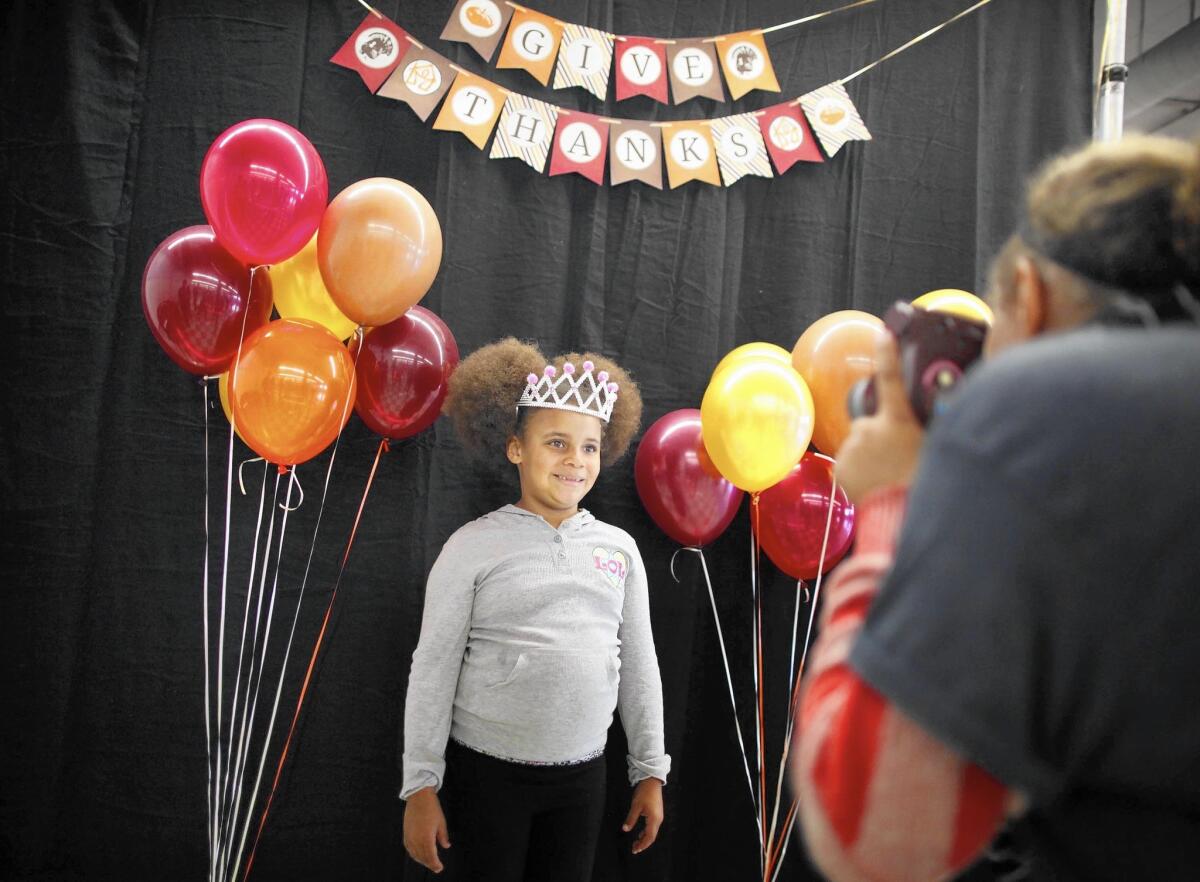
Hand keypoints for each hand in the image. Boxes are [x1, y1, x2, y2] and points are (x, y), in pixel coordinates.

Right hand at [403, 787, 449, 872]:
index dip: (436, 864)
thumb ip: (443, 837)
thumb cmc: (432, 808)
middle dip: (430, 864)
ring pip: (415, 854)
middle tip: (436, 867)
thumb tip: (446, 846)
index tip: (440, 868)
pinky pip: (409, 848)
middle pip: (423, 857)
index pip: (431, 856)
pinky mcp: (405, 833)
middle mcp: (416, 839)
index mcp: (426, 837)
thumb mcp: (441, 822)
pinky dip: (414, 854)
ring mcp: (410, 836)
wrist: (419, 796)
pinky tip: (418, 855)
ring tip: (429, 862)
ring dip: (422, 860)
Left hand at [623, 778, 663, 854]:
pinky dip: (646, 832)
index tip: (635, 850)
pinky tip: (640, 833)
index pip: (649, 837)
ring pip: (652, 832)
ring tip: (636, 842)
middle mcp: (658, 819)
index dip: (642, 845)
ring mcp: (658, 816)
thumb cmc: (645, 792)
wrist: (652, 781)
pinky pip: (652, 826)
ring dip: (644, 838)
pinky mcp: (657, 813)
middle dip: (643, 844)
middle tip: (634, 849)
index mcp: (654, 819)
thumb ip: (631, 819)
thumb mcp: (635, 806)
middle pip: (652, 836)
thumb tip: (625, 829)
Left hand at [835, 333, 924, 502]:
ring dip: (869, 455)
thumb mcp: (935, 448)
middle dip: (880, 435)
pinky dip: (858, 471)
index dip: (887, 353)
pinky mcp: (839, 467)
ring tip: (886, 476)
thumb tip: (948, 417)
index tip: (884, 333)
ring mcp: (852, 448)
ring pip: (859, 445)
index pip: (891, 378)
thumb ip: (932, 428)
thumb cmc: (923, 484)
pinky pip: (849, 463)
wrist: (898, 515)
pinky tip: (872, 485)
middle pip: (871, 423)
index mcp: (897, 421)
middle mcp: (870, 429)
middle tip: (896, 459)